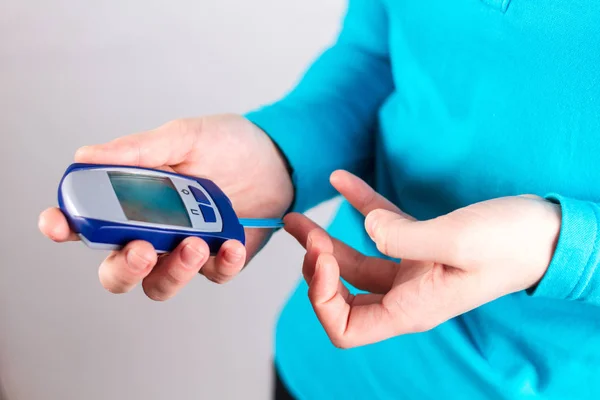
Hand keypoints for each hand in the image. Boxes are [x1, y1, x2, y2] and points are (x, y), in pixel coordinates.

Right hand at [38, 115, 292, 299]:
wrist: (278, 157)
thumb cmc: (226, 144)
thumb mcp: (185, 137)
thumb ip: (139, 150)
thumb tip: (85, 156)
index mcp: (133, 199)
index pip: (88, 221)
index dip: (65, 226)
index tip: (59, 224)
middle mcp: (153, 231)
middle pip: (117, 270)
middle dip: (122, 267)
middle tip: (140, 248)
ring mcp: (185, 249)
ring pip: (159, 284)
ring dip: (171, 271)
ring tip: (194, 244)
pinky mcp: (219, 261)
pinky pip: (212, 276)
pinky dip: (221, 264)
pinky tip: (230, 244)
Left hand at [284, 170, 560, 347]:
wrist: (547, 231)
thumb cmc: (511, 243)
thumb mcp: (456, 240)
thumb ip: (402, 236)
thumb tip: (366, 227)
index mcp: (410, 307)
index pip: (345, 328)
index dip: (322, 297)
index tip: (325, 256)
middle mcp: (405, 294)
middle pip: (341, 294)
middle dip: (316, 265)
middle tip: (306, 230)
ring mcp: (410, 269)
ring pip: (353, 262)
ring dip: (323, 240)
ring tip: (299, 216)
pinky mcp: (419, 244)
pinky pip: (380, 228)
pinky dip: (359, 206)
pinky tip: (341, 180)